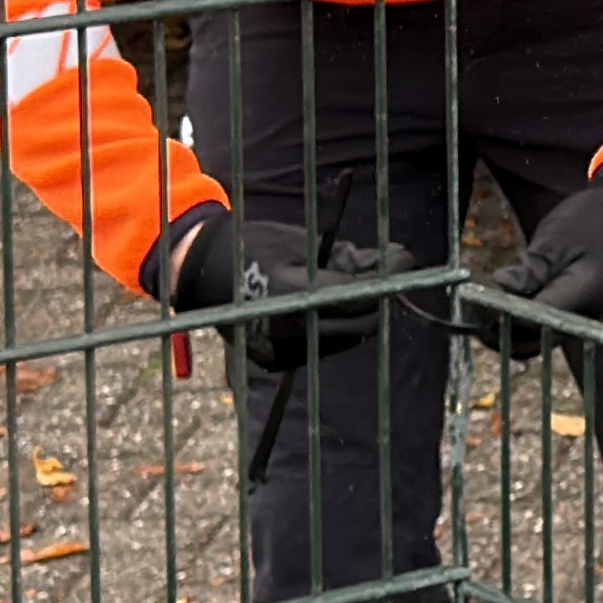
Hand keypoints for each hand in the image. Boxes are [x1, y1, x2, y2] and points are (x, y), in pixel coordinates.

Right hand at [152, 204, 387, 374]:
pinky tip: (327, 308)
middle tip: (382, 274)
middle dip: (375, 300)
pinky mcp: (274, 361)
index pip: (356, 299)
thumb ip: (351, 256)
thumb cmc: (252, 245)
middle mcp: (284, 329)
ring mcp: (278, 350)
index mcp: (290, 294)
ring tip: (351, 287)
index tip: (403, 261)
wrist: (199, 270)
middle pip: (357, 325)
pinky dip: (334, 330)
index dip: (385, 281)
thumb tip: (401, 260)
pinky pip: (321, 349)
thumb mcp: (302, 241)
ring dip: (357, 317)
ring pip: (344, 341)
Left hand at [475, 155, 602, 322]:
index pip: (531, 322)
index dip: (497, 317)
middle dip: (495, 329)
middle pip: (528, 342)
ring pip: (530, 337)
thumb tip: (496, 291)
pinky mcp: (569, 314)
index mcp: (582, 299)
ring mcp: (576, 320)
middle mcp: (581, 318)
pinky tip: (501, 297)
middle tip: (468, 306)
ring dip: (503, 325)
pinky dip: (516, 317)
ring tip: (480, 302)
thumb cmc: (595, 223)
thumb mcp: (558, 239)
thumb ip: (530, 270)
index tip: (471, 301)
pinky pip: (537, 325)